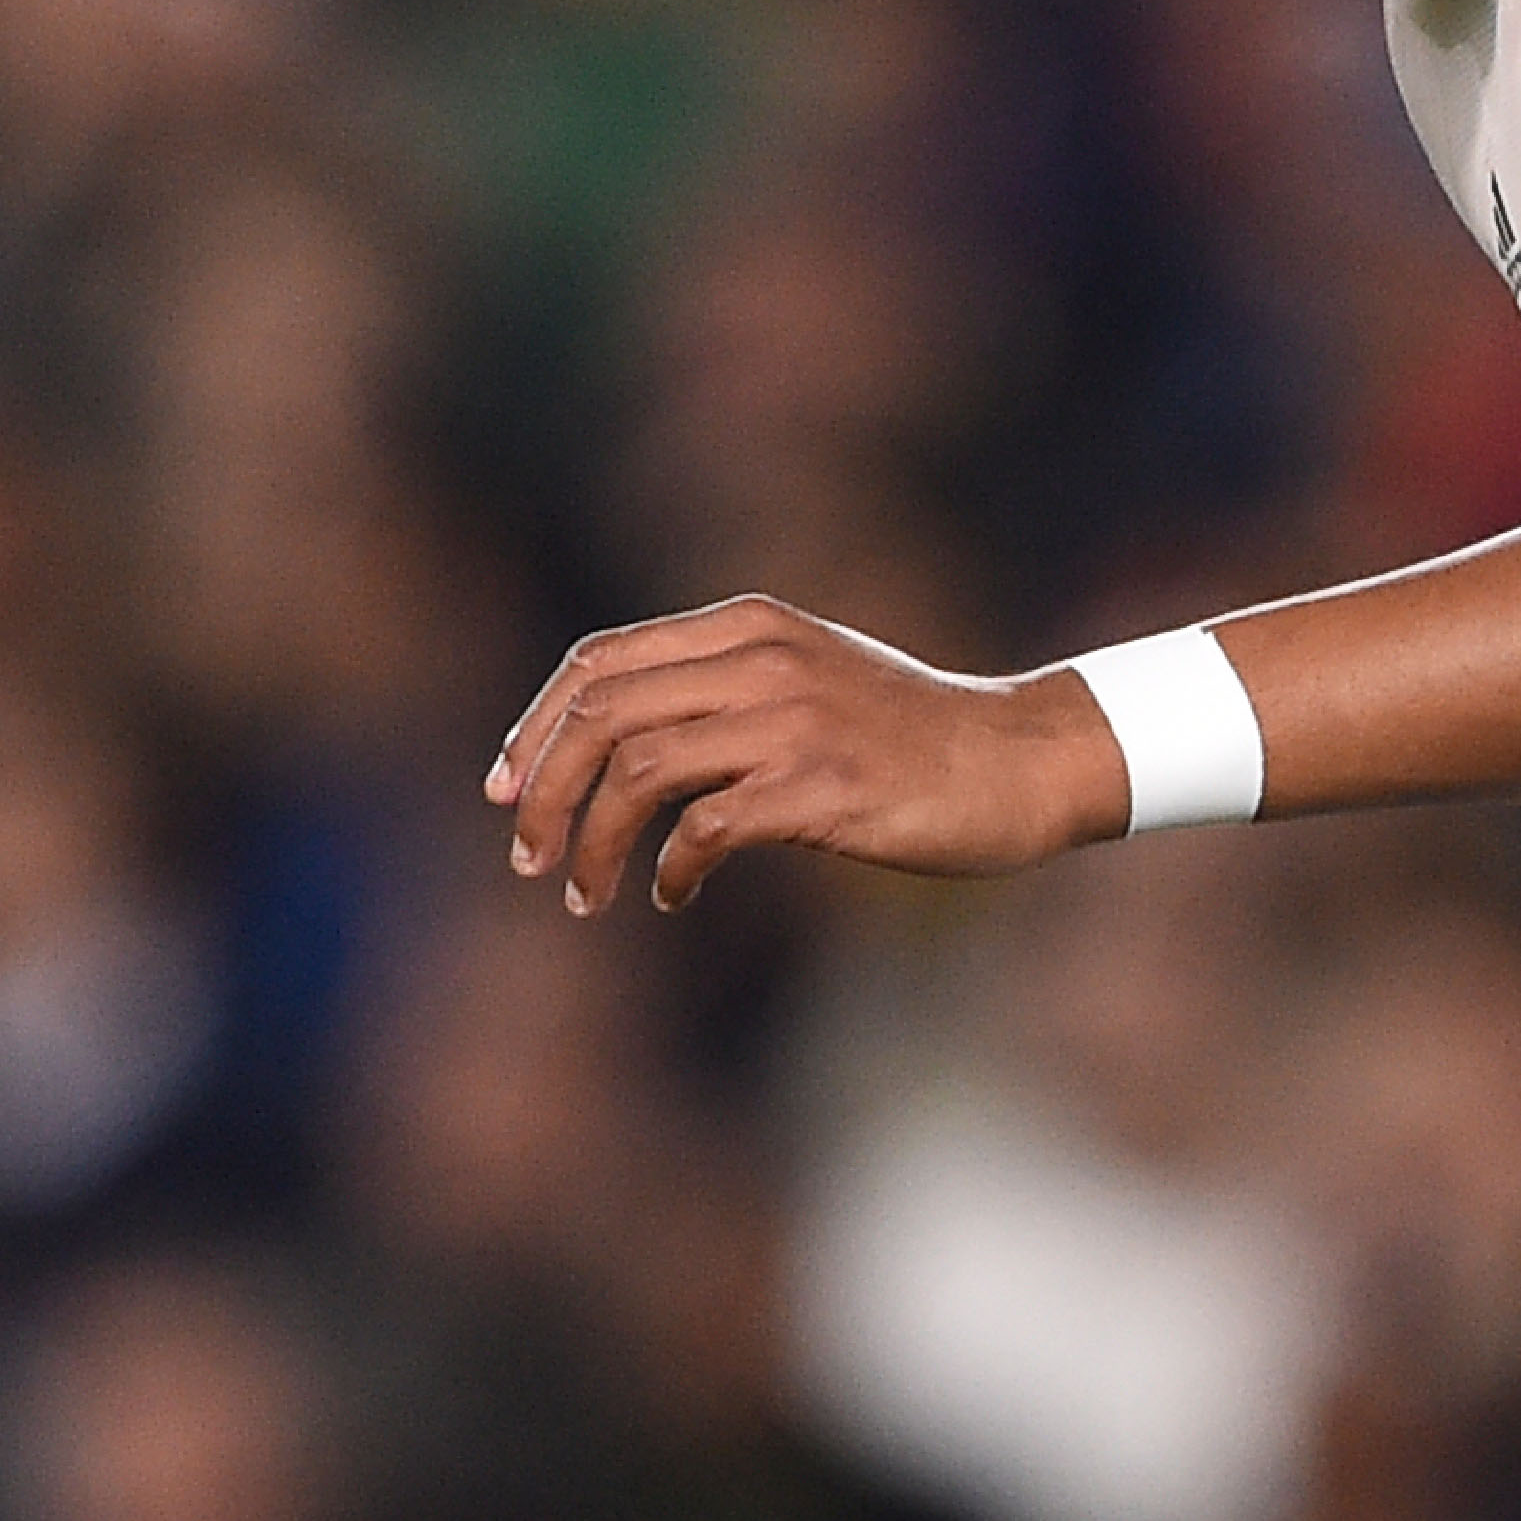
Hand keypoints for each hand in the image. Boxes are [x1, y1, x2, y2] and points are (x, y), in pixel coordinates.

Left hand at [484, 594, 1123, 913]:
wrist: (1018, 760)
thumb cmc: (905, 732)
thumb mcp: (804, 674)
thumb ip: (719, 685)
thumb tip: (612, 737)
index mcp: (745, 624)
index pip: (596, 661)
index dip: (534, 725)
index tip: (502, 787)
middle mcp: (759, 657)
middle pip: (599, 712)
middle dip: (541, 789)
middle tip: (524, 855)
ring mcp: (790, 719)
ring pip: (636, 769)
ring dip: (590, 840)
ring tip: (583, 894)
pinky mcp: (821, 786)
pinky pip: (704, 828)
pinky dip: (670, 870)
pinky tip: (673, 897)